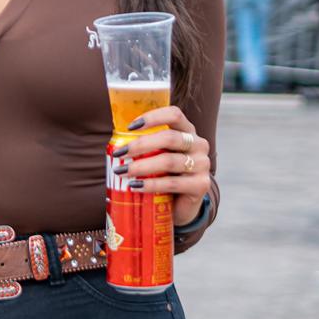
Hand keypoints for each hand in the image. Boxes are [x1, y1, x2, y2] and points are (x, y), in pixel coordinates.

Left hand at [111, 104, 209, 225]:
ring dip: (142, 166)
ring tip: (123, 171)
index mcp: (187, 131)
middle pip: (169, 138)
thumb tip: (115, 142)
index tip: (130, 126)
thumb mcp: (157, 155)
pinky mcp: (201, 185)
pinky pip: (172, 183)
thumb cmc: (165, 174)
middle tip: (120, 153)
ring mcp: (203, 164)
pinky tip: (135, 186)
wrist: (182, 203)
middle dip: (141, 145)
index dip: (152, 117)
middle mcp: (198, 144)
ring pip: (169, 161)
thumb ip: (146, 145)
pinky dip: (151, 184)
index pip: (174, 114)